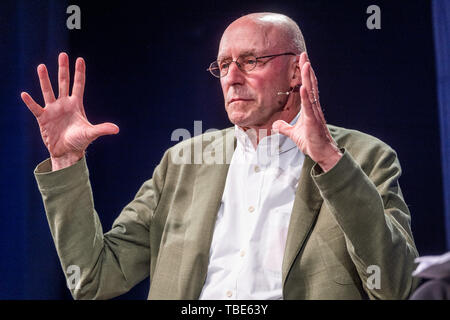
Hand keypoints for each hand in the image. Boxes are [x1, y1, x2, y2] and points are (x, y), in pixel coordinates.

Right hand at [21, 52, 118, 170]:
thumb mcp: (91, 133)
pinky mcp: (43, 118)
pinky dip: (30, 102)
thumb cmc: (80, 141)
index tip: (80, 59)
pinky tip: (24, 94)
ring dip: (44, 79)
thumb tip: (117, 129)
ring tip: (41, 66)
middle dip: (63, 69)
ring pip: (48, 91)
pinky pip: (35, 108)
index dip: (79, 73)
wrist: (67, 152)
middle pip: (63, 83)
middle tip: (63, 55)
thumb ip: (102, 129)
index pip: (78, 85)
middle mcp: (64, 104)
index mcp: (76, 105)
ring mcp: (53, 110)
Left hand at [273, 52, 341, 171]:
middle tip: (303, 55)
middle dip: (307, 69)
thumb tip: (275, 125)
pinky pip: (309, 107)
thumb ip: (284, 128)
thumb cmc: (312, 143)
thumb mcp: (293, 134)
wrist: (322, 154)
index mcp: (310, 108)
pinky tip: (304, 87)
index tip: (302, 61)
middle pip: (310, 84)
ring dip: (308, 78)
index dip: (305, 74)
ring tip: (306, 64)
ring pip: (311, 92)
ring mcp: (315, 114)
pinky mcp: (314, 122)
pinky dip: (306, 97)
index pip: (307, 87)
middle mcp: (313, 108)